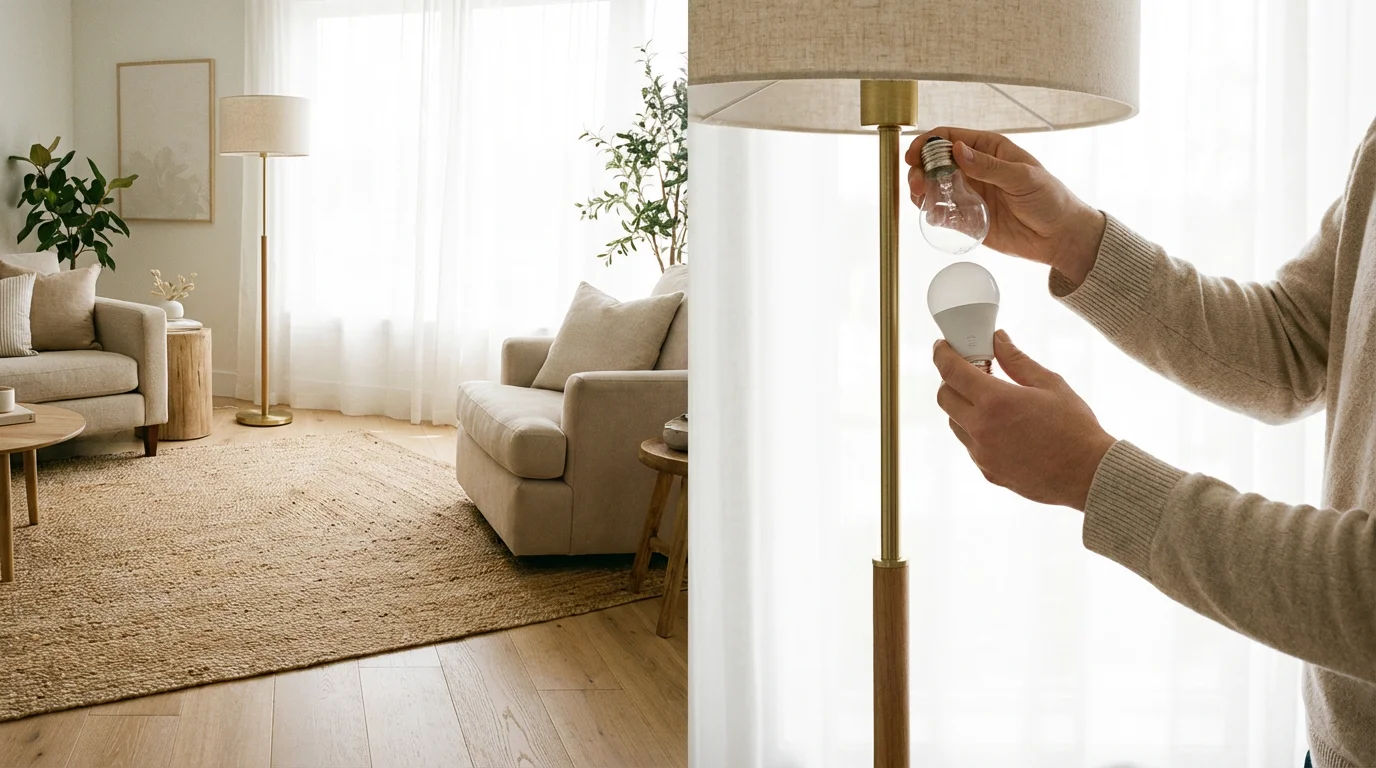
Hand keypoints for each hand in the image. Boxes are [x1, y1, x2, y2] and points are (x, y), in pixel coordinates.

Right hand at [907, 127, 1105, 283]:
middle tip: (918, 183)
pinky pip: (943, 214)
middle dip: (920, 170)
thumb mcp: (1023, 177)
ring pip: (934, 187)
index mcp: (989, 150)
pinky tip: (932, 216)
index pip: (950, 138)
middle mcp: (975, 169)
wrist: (1060, 237)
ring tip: (920, 198)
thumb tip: (958, 151)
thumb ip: (990, 166)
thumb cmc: (1050, 199)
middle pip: (935, 163)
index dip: (928, 143)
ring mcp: (970, 194)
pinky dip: (932, 213)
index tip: (914, 155)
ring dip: (921, 191)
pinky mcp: (968, 219)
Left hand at [933, 330, 1115, 509]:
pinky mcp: (987, 472)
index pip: (951, 371)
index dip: (942, 354)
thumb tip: (998, 339)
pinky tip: (1003, 427)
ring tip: (991, 401)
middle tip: (972, 372)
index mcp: (995, 401)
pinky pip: (971, 445)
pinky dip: (977, 431)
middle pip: (944, 397)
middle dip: (951, 380)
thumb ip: (1017, 360)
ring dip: (963, 407)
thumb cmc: (1075, 427)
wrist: (1089, 475)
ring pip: (955, 423)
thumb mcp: (1049, 383)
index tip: (942, 346)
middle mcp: (980, 429)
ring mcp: (981, 454)